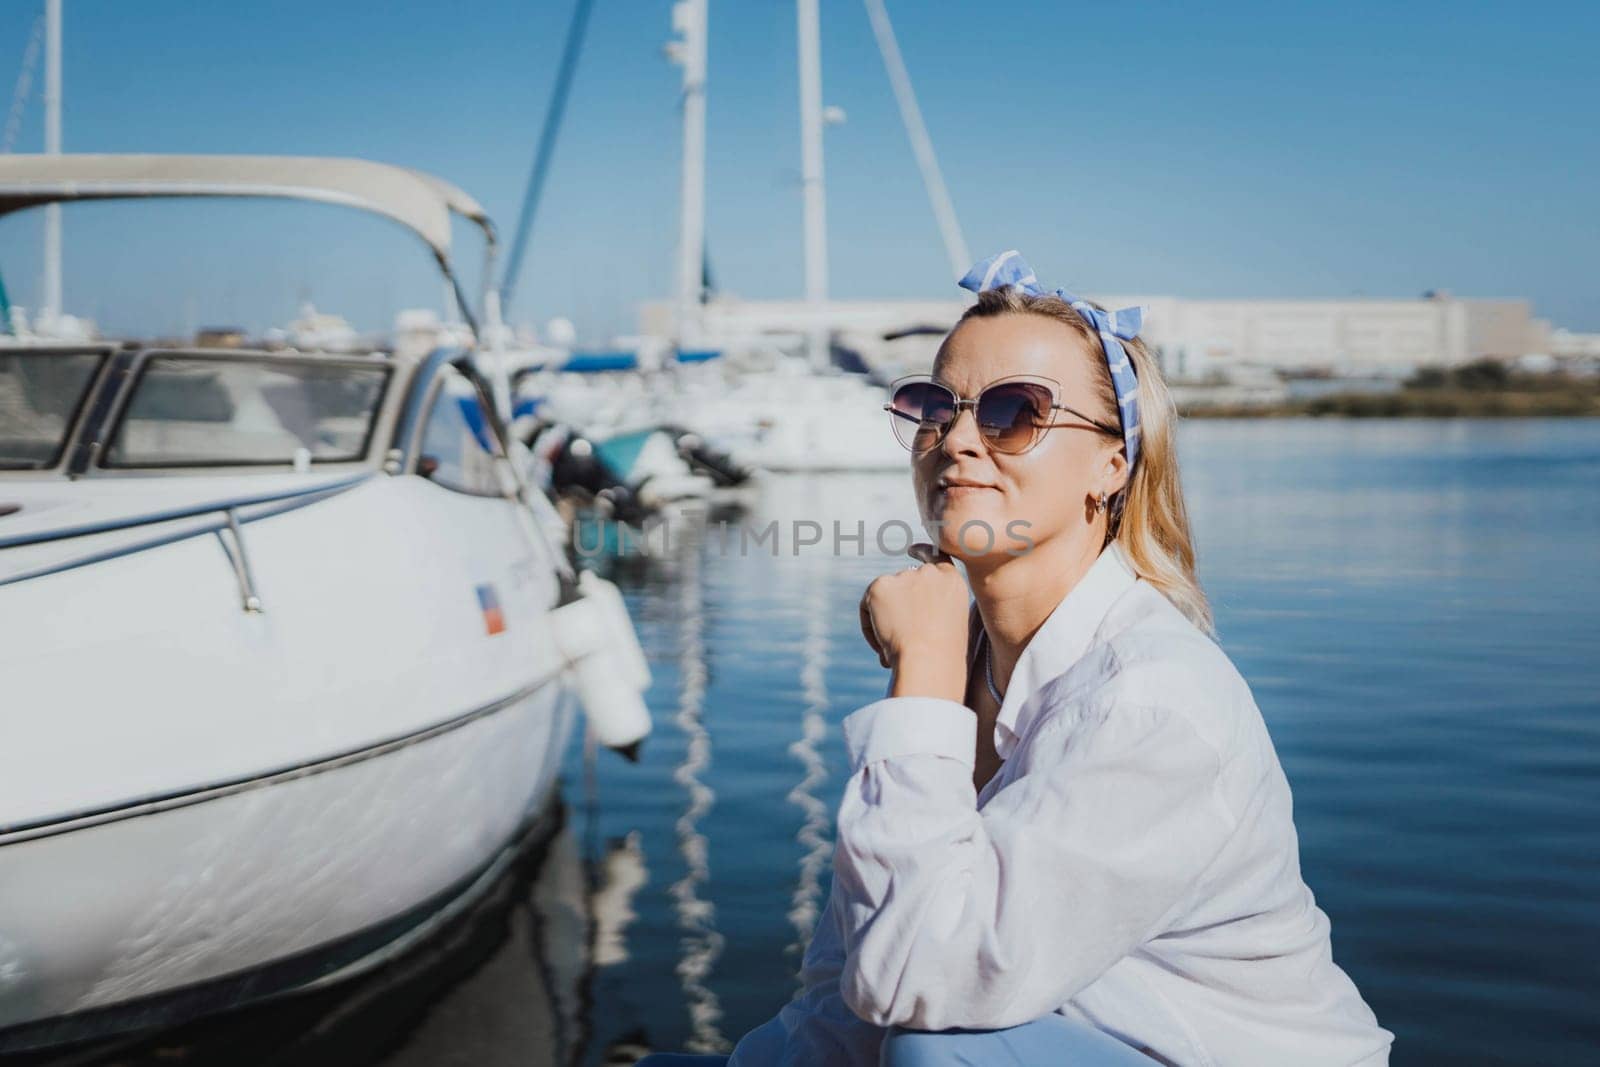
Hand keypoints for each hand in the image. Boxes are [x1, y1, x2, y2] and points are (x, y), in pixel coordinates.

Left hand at [859, 543, 970, 700]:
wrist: (928, 660)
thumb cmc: (942, 659)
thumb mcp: (948, 630)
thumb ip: (932, 611)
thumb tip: (903, 616)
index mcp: (952, 581)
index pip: (936, 557)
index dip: (923, 553)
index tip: (913, 551)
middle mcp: (929, 573)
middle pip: (903, 582)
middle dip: (897, 606)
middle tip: (899, 639)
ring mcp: (904, 576)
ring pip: (884, 598)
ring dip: (884, 621)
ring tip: (894, 650)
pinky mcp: (881, 585)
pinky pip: (866, 606)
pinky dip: (869, 628)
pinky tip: (882, 645)